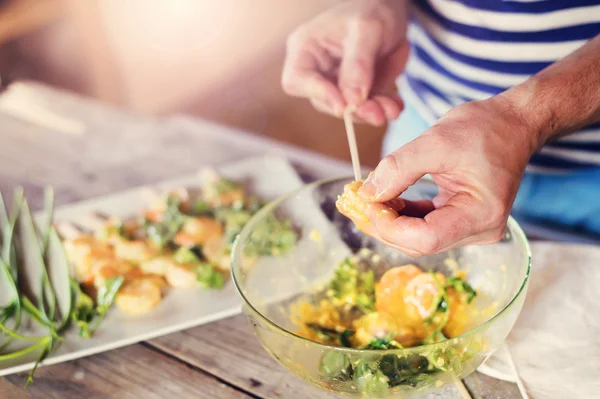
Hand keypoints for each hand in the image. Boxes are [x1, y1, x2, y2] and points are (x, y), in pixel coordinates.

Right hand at [281, 0, 408, 125]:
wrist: (391, 7)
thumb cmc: (371, 8)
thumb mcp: (366, 29)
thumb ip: (358, 63)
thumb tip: (352, 99)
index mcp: (306, 48)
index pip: (296, 81)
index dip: (317, 94)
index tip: (343, 105)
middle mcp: (317, 69)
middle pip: (325, 102)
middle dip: (353, 110)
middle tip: (377, 113)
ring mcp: (337, 82)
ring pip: (348, 108)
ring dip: (371, 112)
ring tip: (392, 108)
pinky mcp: (357, 90)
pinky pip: (366, 106)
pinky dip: (383, 108)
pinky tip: (396, 105)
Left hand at [358, 97, 540, 256]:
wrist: (513, 123)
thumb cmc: (485, 127)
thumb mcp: (437, 140)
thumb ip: (399, 168)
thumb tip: (367, 193)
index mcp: (482, 214)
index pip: (425, 238)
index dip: (390, 226)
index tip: (366, 202)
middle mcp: (480, 230)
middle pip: (419, 243)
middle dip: (383, 225)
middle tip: (355, 204)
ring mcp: (472, 228)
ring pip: (418, 238)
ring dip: (389, 222)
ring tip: (366, 200)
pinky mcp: (462, 220)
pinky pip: (425, 226)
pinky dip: (402, 216)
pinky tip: (385, 200)